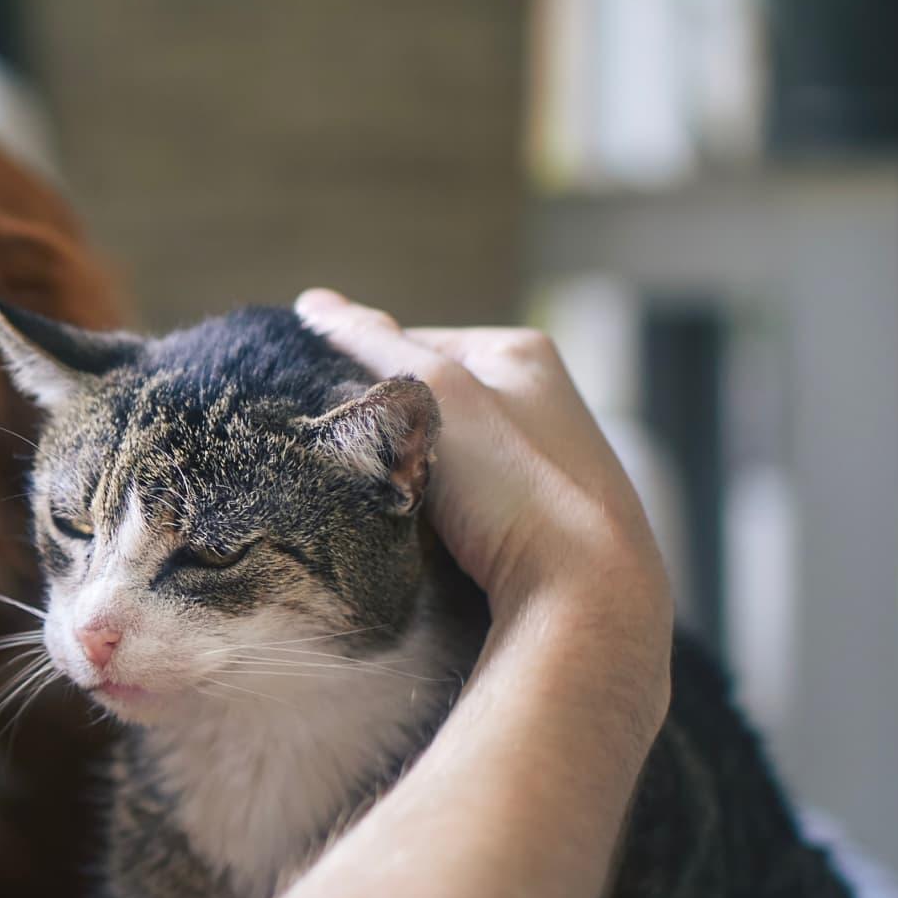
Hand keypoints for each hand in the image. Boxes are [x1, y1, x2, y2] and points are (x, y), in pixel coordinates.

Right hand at [296, 289, 672, 657]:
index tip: (336, 416)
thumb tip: (314, 303)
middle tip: (362, 464)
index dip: (362, 376)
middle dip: (389, 429)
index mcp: (521, 352)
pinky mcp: (539, 518)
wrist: (583, 594)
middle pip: (427, 401)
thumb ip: (372, 346)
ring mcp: (542, 461)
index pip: (410, 343)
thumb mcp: (433, 396)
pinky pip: (465, 502)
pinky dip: (437, 515)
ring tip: (394, 504)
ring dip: (410, 476)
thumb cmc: (514, 484)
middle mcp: (540, 399)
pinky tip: (429, 537)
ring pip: (442, 455)